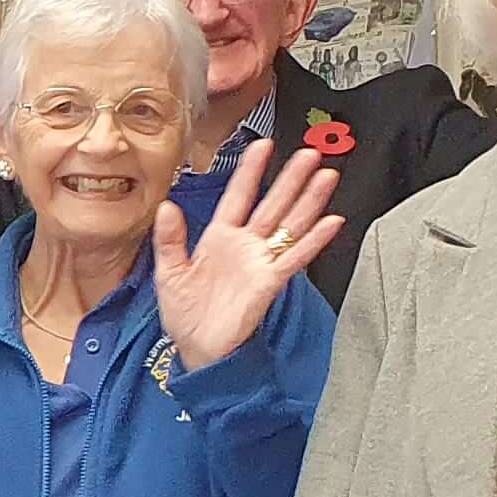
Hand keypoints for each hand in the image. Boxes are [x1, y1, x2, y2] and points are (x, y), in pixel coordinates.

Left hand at [149, 140, 342, 372]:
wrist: (199, 351)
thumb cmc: (186, 315)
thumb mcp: (169, 273)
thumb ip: (169, 239)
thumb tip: (166, 207)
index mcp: (218, 238)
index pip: (238, 195)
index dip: (250, 170)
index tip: (263, 145)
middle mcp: (244, 246)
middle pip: (273, 204)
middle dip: (291, 178)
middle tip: (311, 154)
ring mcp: (259, 262)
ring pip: (290, 224)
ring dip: (309, 201)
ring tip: (326, 177)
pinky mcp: (269, 283)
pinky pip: (294, 257)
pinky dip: (313, 240)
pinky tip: (330, 222)